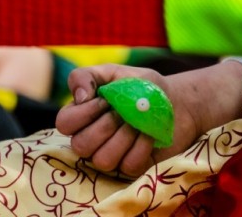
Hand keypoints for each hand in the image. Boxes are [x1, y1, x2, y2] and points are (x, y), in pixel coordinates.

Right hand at [56, 60, 241, 177]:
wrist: (178, 100)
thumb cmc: (143, 86)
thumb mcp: (116, 72)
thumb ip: (89, 75)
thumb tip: (80, 97)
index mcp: (84, 116)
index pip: (64, 123)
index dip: (84, 112)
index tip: (106, 99)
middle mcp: (92, 140)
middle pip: (80, 145)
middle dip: (106, 124)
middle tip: (123, 111)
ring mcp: (111, 156)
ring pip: (102, 160)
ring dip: (124, 136)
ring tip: (137, 122)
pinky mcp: (130, 168)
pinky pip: (127, 166)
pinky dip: (141, 146)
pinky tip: (148, 134)